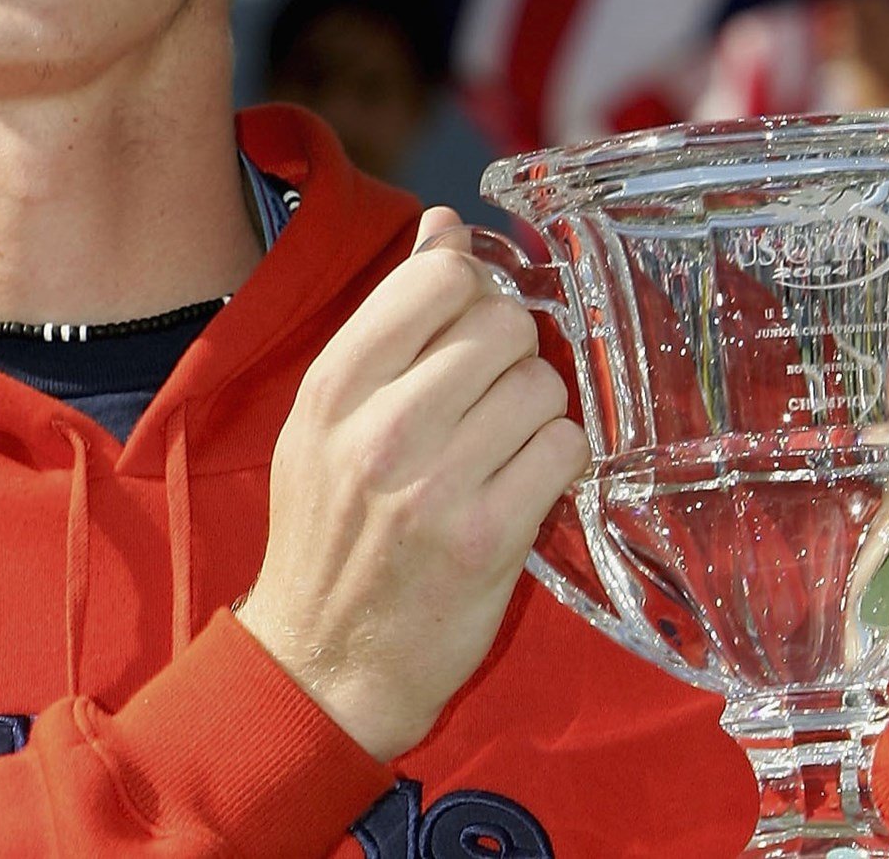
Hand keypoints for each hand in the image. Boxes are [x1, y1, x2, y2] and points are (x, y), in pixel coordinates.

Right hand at [236, 207, 589, 761]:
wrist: (325, 662)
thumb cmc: (329, 530)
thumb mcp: (327, 416)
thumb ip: (387, 318)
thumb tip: (445, 227)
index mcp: (334, 387)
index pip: (437, 277)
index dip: (472, 287)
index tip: (467, 323)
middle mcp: (383, 428)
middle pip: (502, 323)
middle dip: (512, 349)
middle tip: (491, 391)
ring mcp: (438, 485)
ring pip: (543, 383)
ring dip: (538, 407)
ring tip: (505, 441)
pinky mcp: (490, 539)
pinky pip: (564, 450)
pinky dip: (557, 459)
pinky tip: (526, 479)